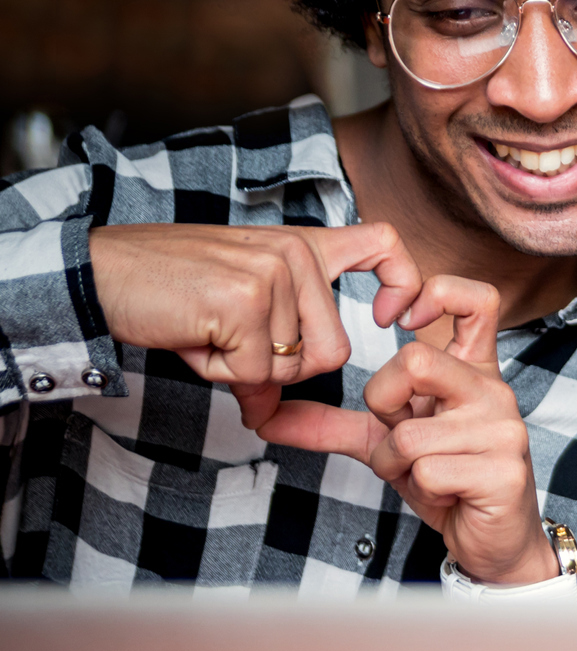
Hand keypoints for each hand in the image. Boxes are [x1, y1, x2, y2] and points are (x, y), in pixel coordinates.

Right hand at [88, 222, 423, 428]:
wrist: (97, 274)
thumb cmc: (167, 288)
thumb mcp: (240, 297)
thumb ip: (281, 334)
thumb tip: (281, 407)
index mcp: (302, 245)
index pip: (384, 243)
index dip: (404, 283)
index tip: (394, 316)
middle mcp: (295, 253)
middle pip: (332, 350)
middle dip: (279, 368)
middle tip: (225, 337)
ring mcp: (271, 274)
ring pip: (293, 366)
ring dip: (243, 369)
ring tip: (205, 330)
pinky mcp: (244, 302)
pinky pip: (253, 372)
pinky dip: (218, 372)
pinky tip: (190, 335)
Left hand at [254, 276, 554, 585]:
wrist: (493, 539)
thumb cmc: (448, 481)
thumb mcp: (385, 444)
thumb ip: (333, 424)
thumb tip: (265, 417)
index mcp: (473, 372)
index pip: (476, 299)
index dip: (436, 292)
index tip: (399, 319)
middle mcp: (494, 391)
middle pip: (417, 360)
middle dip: (383, 403)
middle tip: (399, 430)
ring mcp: (503, 430)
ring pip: (410, 434)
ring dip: (395, 464)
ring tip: (425, 474)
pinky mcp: (503, 471)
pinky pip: (426, 471)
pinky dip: (419, 489)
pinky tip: (445, 493)